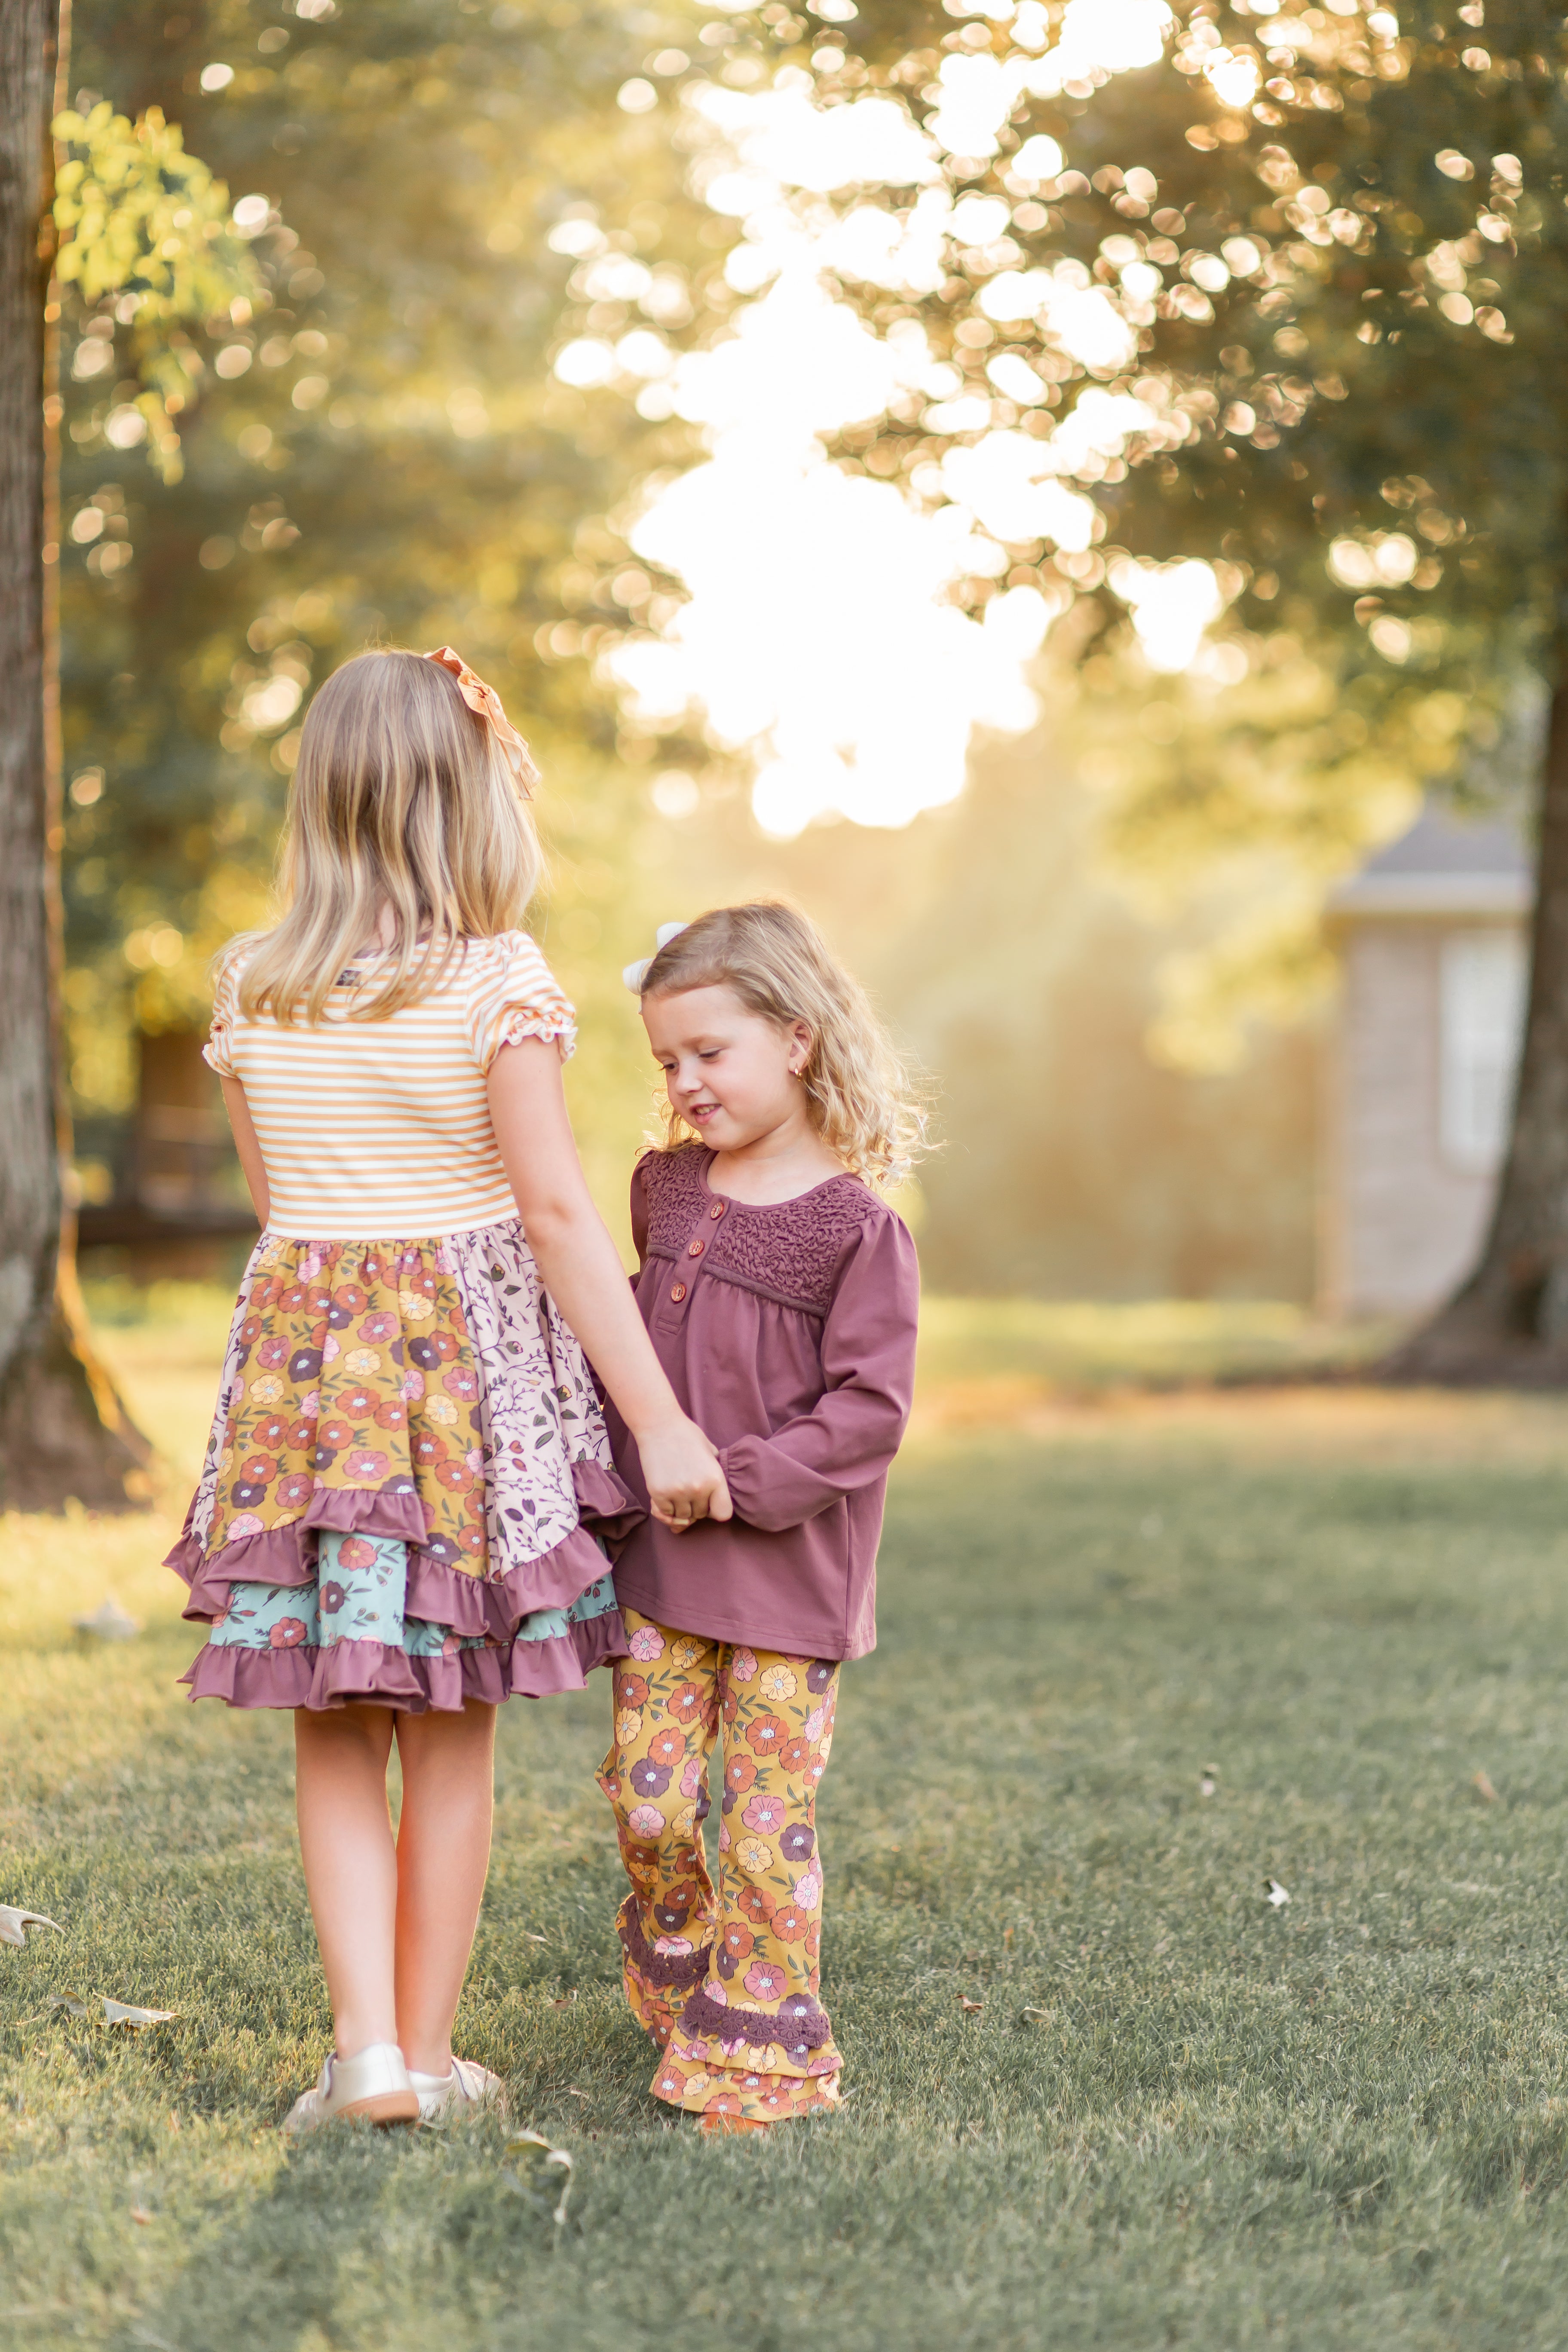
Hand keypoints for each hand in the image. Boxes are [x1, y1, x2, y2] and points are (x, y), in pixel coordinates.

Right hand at [637, 1415, 733, 1534]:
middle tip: (688, 1488)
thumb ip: (715, 1474)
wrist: (660, 1425)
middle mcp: (698, 1489)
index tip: (709, 1502)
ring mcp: (678, 1492)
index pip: (723, 1514)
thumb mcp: (710, 1452)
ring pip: (682, 1516)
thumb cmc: (687, 1436)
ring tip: (677, 1488)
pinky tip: (666, 1491)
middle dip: (696, 1506)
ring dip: (680, 1507)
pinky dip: (665, 1506)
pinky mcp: (658, 1493)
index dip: (715, 1510)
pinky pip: (665, 1512)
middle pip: (700, 1515)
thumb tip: (714, 1497)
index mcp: (716, 1479)